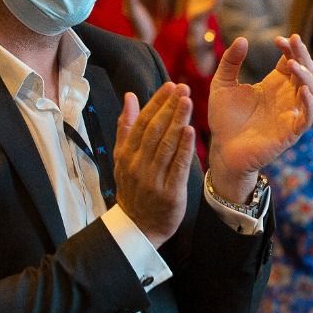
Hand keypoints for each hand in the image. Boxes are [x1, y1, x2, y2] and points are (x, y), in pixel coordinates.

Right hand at [114, 83, 194, 247]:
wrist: (139, 226)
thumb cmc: (133, 188)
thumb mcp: (122, 158)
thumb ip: (126, 127)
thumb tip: (129, 96)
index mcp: (126, 154)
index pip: (142, 122)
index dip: (156, 102)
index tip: (170, 86)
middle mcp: (137, 165)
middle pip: (154, 130)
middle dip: (169, 107)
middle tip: (183, 88)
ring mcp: (153, 179)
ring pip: (166, 145)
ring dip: (177, 121)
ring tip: (188, 101)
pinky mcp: (169, 192)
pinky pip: (176, 166)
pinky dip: (183, 148)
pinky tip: (190, 131)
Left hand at [208, 35, 312, 182]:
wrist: (222, 149)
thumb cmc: (224, 119)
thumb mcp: (222, 84)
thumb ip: (230, 62)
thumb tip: (242, 39)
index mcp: (274, 84)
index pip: (291, 60)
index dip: (290, 48)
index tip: (278, 39)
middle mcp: (286, 97)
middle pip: (306, 71)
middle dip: (302, 55)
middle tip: (294, 41)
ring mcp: (290, 114)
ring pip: (312, 90)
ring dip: (306, 76)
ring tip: (292, 64)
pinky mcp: (291, 132)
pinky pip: (308, 117)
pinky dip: (309, 104)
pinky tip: (302, 91)